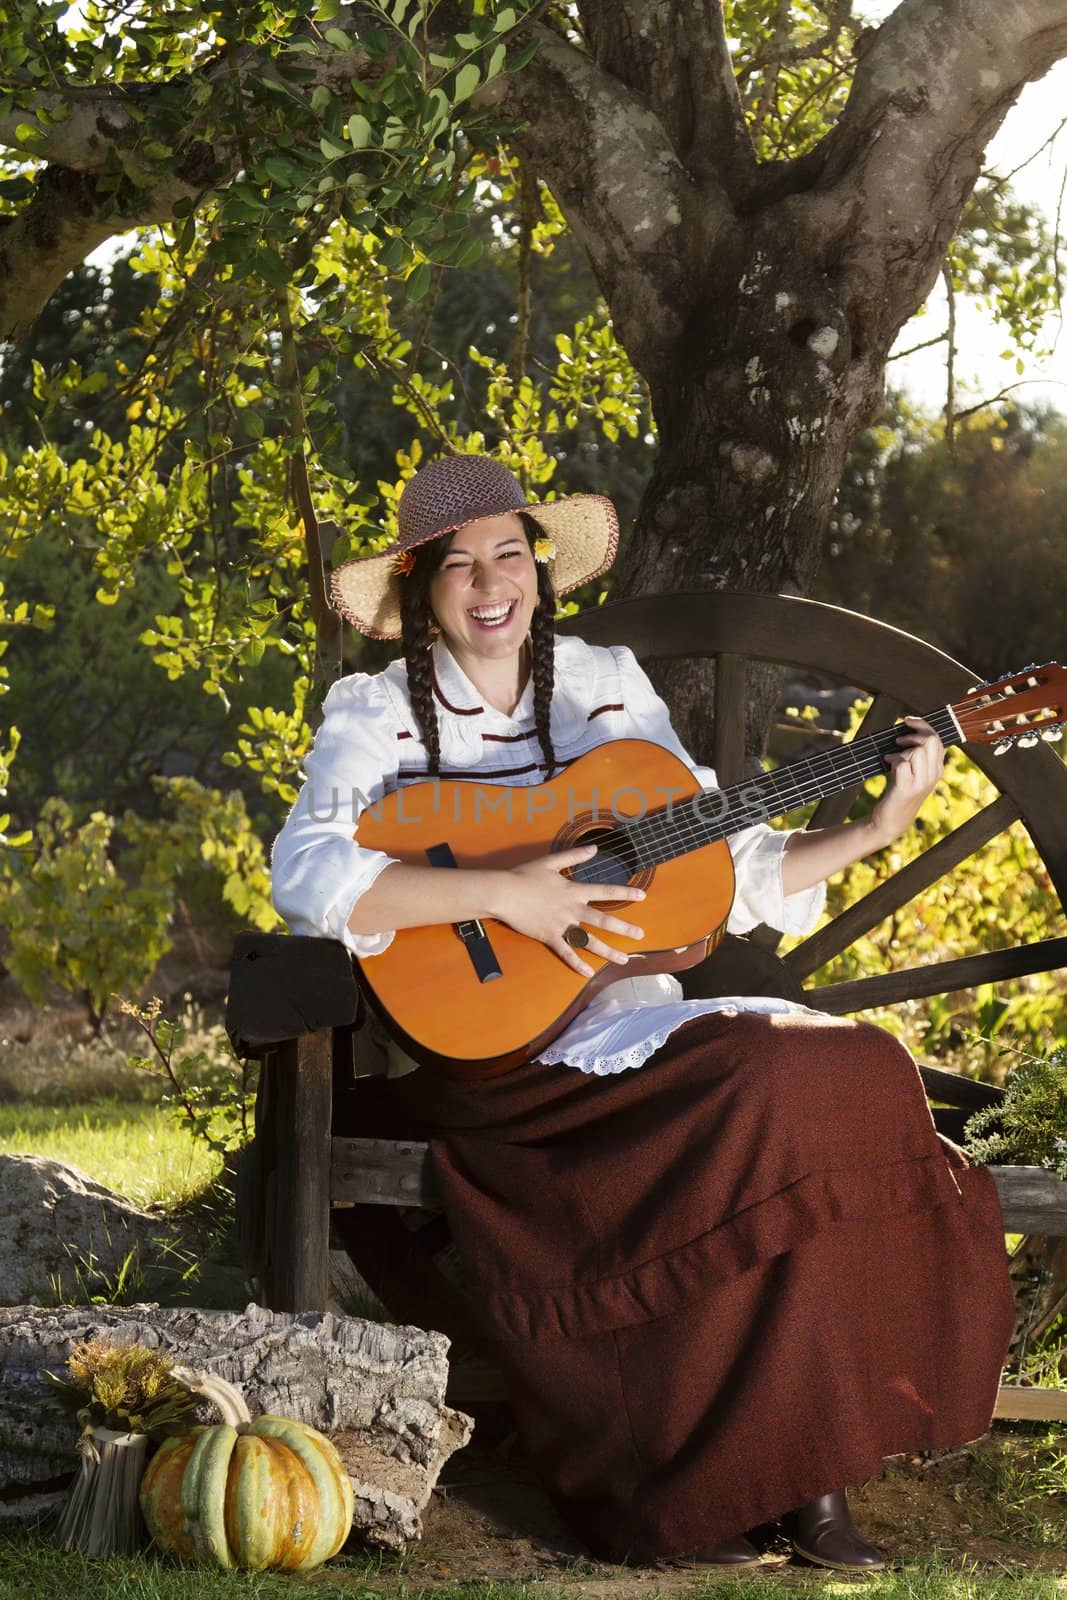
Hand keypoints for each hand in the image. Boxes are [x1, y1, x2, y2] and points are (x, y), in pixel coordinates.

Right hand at [499, 844, 645, 976]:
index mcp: (574, 890)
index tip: (642, 895)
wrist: (504, 892)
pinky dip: (577, 964)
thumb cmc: (524, 875)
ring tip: (623, 959)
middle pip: (603, 920)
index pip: (605, 891)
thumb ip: (574, 855)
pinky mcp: (549, 936)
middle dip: (624, 928)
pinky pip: (566, 952)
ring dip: (608, 951)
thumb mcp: (550, 861)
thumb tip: (594, 848)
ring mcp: (561, 925)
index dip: (625, 893)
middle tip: (640, 935)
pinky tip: (588, 972)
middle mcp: (572, 909)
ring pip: (589, 941)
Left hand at [870, 716, 944, 845]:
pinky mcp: (907, 789)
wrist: (890, 820)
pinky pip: (902, 763)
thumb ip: (916, 755)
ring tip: (891, 759)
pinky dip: (893, 760)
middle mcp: (933, 775)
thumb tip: (909, 731)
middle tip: (898, 739)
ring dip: (901, 750)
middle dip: (913, 734)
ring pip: (917, 751)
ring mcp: (921, 783)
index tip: (907, 719)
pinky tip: (887, 765)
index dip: (922, 725)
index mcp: (937, 769)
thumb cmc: (899, 792)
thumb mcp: (913, 773)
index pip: (937, 739)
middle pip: (931, 741)